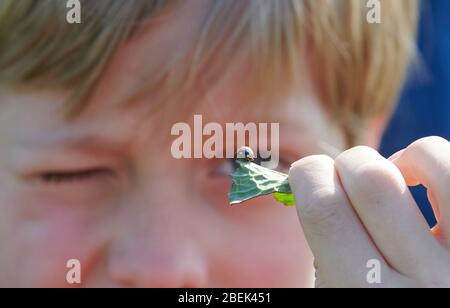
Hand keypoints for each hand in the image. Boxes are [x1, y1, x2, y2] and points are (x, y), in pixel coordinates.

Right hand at [289, 137, 449, 287]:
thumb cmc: (369, 299)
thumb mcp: (335, 291)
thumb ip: (324, 242)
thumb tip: (313, 176)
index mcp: (362, 296)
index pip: (324, 209)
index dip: (308, 174)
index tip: (310, 174)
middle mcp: (424, 286)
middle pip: (373, 179)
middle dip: (350, 163)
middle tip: (348, 179)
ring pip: (432, 161)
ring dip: (402, 157)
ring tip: (397, 176)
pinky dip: (436, 167)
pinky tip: (427, 189)